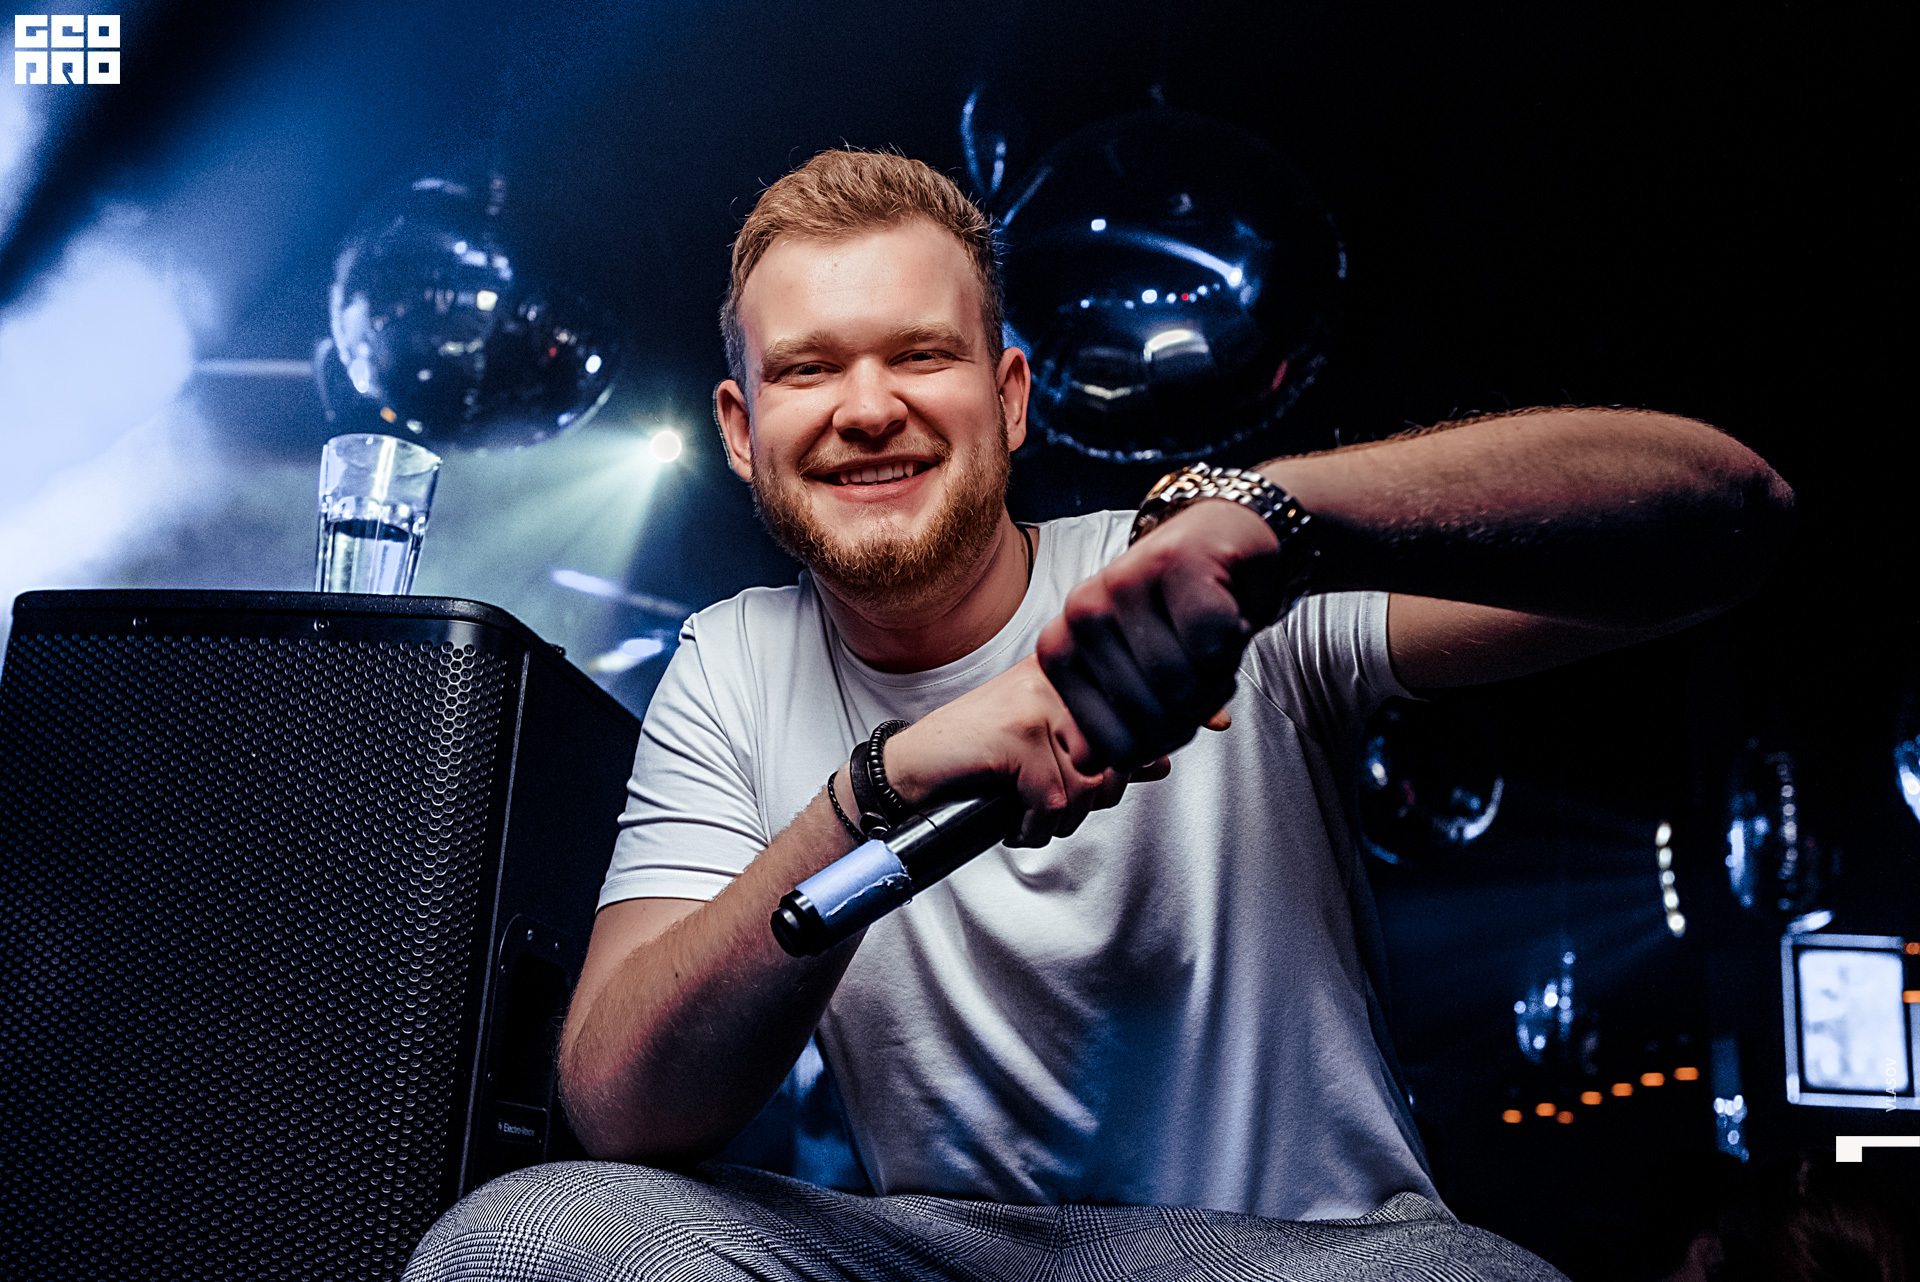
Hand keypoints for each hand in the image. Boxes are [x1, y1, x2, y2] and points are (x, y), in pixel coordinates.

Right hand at [882, 654, 1165, 846]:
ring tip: (1023, 814)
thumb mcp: (1045, 750)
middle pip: (1114, 762)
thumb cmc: (975, 760)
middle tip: (1044, 806)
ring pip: (1085, 787)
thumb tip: (1161, 762)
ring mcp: (1035, 704)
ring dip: (1055, 821)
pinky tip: (1010, 821)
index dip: (1133, 756)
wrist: (908, 771)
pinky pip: (1051, 801)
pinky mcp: (1017, 735)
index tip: (1162, 747)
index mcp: (1066, 674)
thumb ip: (1101, 752)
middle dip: (1086, 803)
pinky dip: (1031, 828)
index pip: (1133, 718)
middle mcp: (1055, 679)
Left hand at [1036, 499, 1280, 769]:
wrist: (1221, 543)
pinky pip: (1212, 642)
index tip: (1169, 712)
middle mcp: (1080, 612)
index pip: (1111, 746)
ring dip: (1216, 677)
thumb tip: (1084, 761)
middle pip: (1150, 718)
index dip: (1158, 746)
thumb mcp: (1131, 676)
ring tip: (1212, 647)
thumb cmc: (1174, 619)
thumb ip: (1104, 723)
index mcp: (1058, 649)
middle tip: (1201, 676)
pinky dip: (1234, 641)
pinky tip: (1227, 617)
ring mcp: (1122, 581)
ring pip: (1181, 683)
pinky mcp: (1174, 560)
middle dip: (1192, 712)